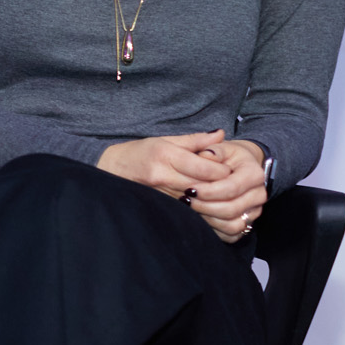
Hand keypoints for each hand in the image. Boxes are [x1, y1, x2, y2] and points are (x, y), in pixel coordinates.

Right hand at [96, 130, 233, 201]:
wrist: (110, 170)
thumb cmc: (139, 152)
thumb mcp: (165, 140)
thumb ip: (195, 140)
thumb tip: (220, 134)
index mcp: (165, 155)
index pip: (203, 167)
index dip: (222, 170)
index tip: (230, 169)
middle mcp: (162, 175)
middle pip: (203, 185)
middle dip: (221, 186)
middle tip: (234, 184)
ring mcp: (160, 193)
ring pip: (196, 200)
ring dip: (213, 199)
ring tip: (225, 195)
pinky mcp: (160, 205)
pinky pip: (186, 209)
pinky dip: (200, 208)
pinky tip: (209, 205)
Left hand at [189, 139, 268, 244]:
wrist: (239, 166)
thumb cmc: (227, 156)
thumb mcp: (221, 148)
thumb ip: (213, 150)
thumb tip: (206, 155)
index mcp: (255, 174)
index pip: (231, 188)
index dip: (208, 191)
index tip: (189, 189)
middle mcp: (259, 194)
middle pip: (232, 209)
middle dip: (204, 207)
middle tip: (185, 200)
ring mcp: (254, 211)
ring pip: (232, 225)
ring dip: (208, 219)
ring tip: (190, 209)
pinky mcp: (248, 223)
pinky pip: (232, 235)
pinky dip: (214, 230)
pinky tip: (198, 218)